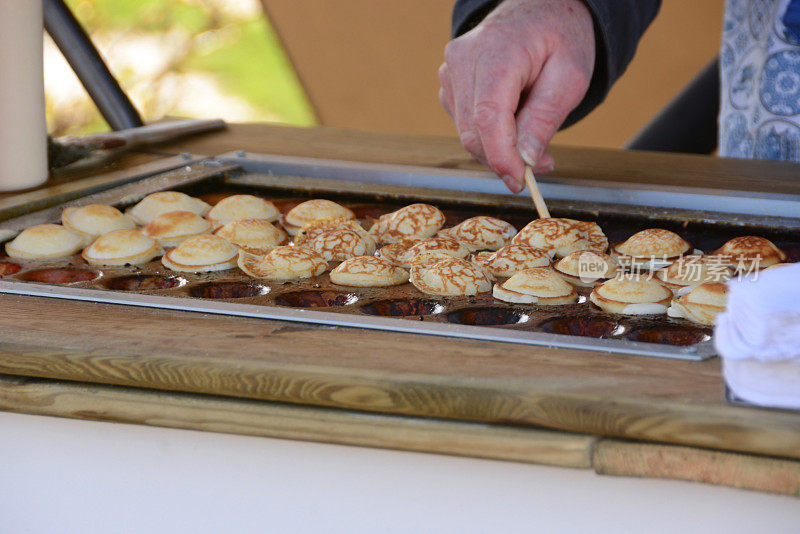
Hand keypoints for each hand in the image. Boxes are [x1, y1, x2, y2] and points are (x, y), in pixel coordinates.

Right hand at [439, 0, 594, 191]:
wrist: (540, 11)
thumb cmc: (559, 39)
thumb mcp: (570, 77)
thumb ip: (545, 119)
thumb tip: (525, 160)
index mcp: (497, 52)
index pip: (488, 116)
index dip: (501, 157)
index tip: (520, 182)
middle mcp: (463, 60)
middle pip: (474, 132)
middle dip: (506, 159)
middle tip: (541, 165)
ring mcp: (450, 72)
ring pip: (468, 133)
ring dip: (500, 149)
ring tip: (535, 142)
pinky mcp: (449, 84)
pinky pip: (466, 125)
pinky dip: (490, 136)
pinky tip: (515, 126)